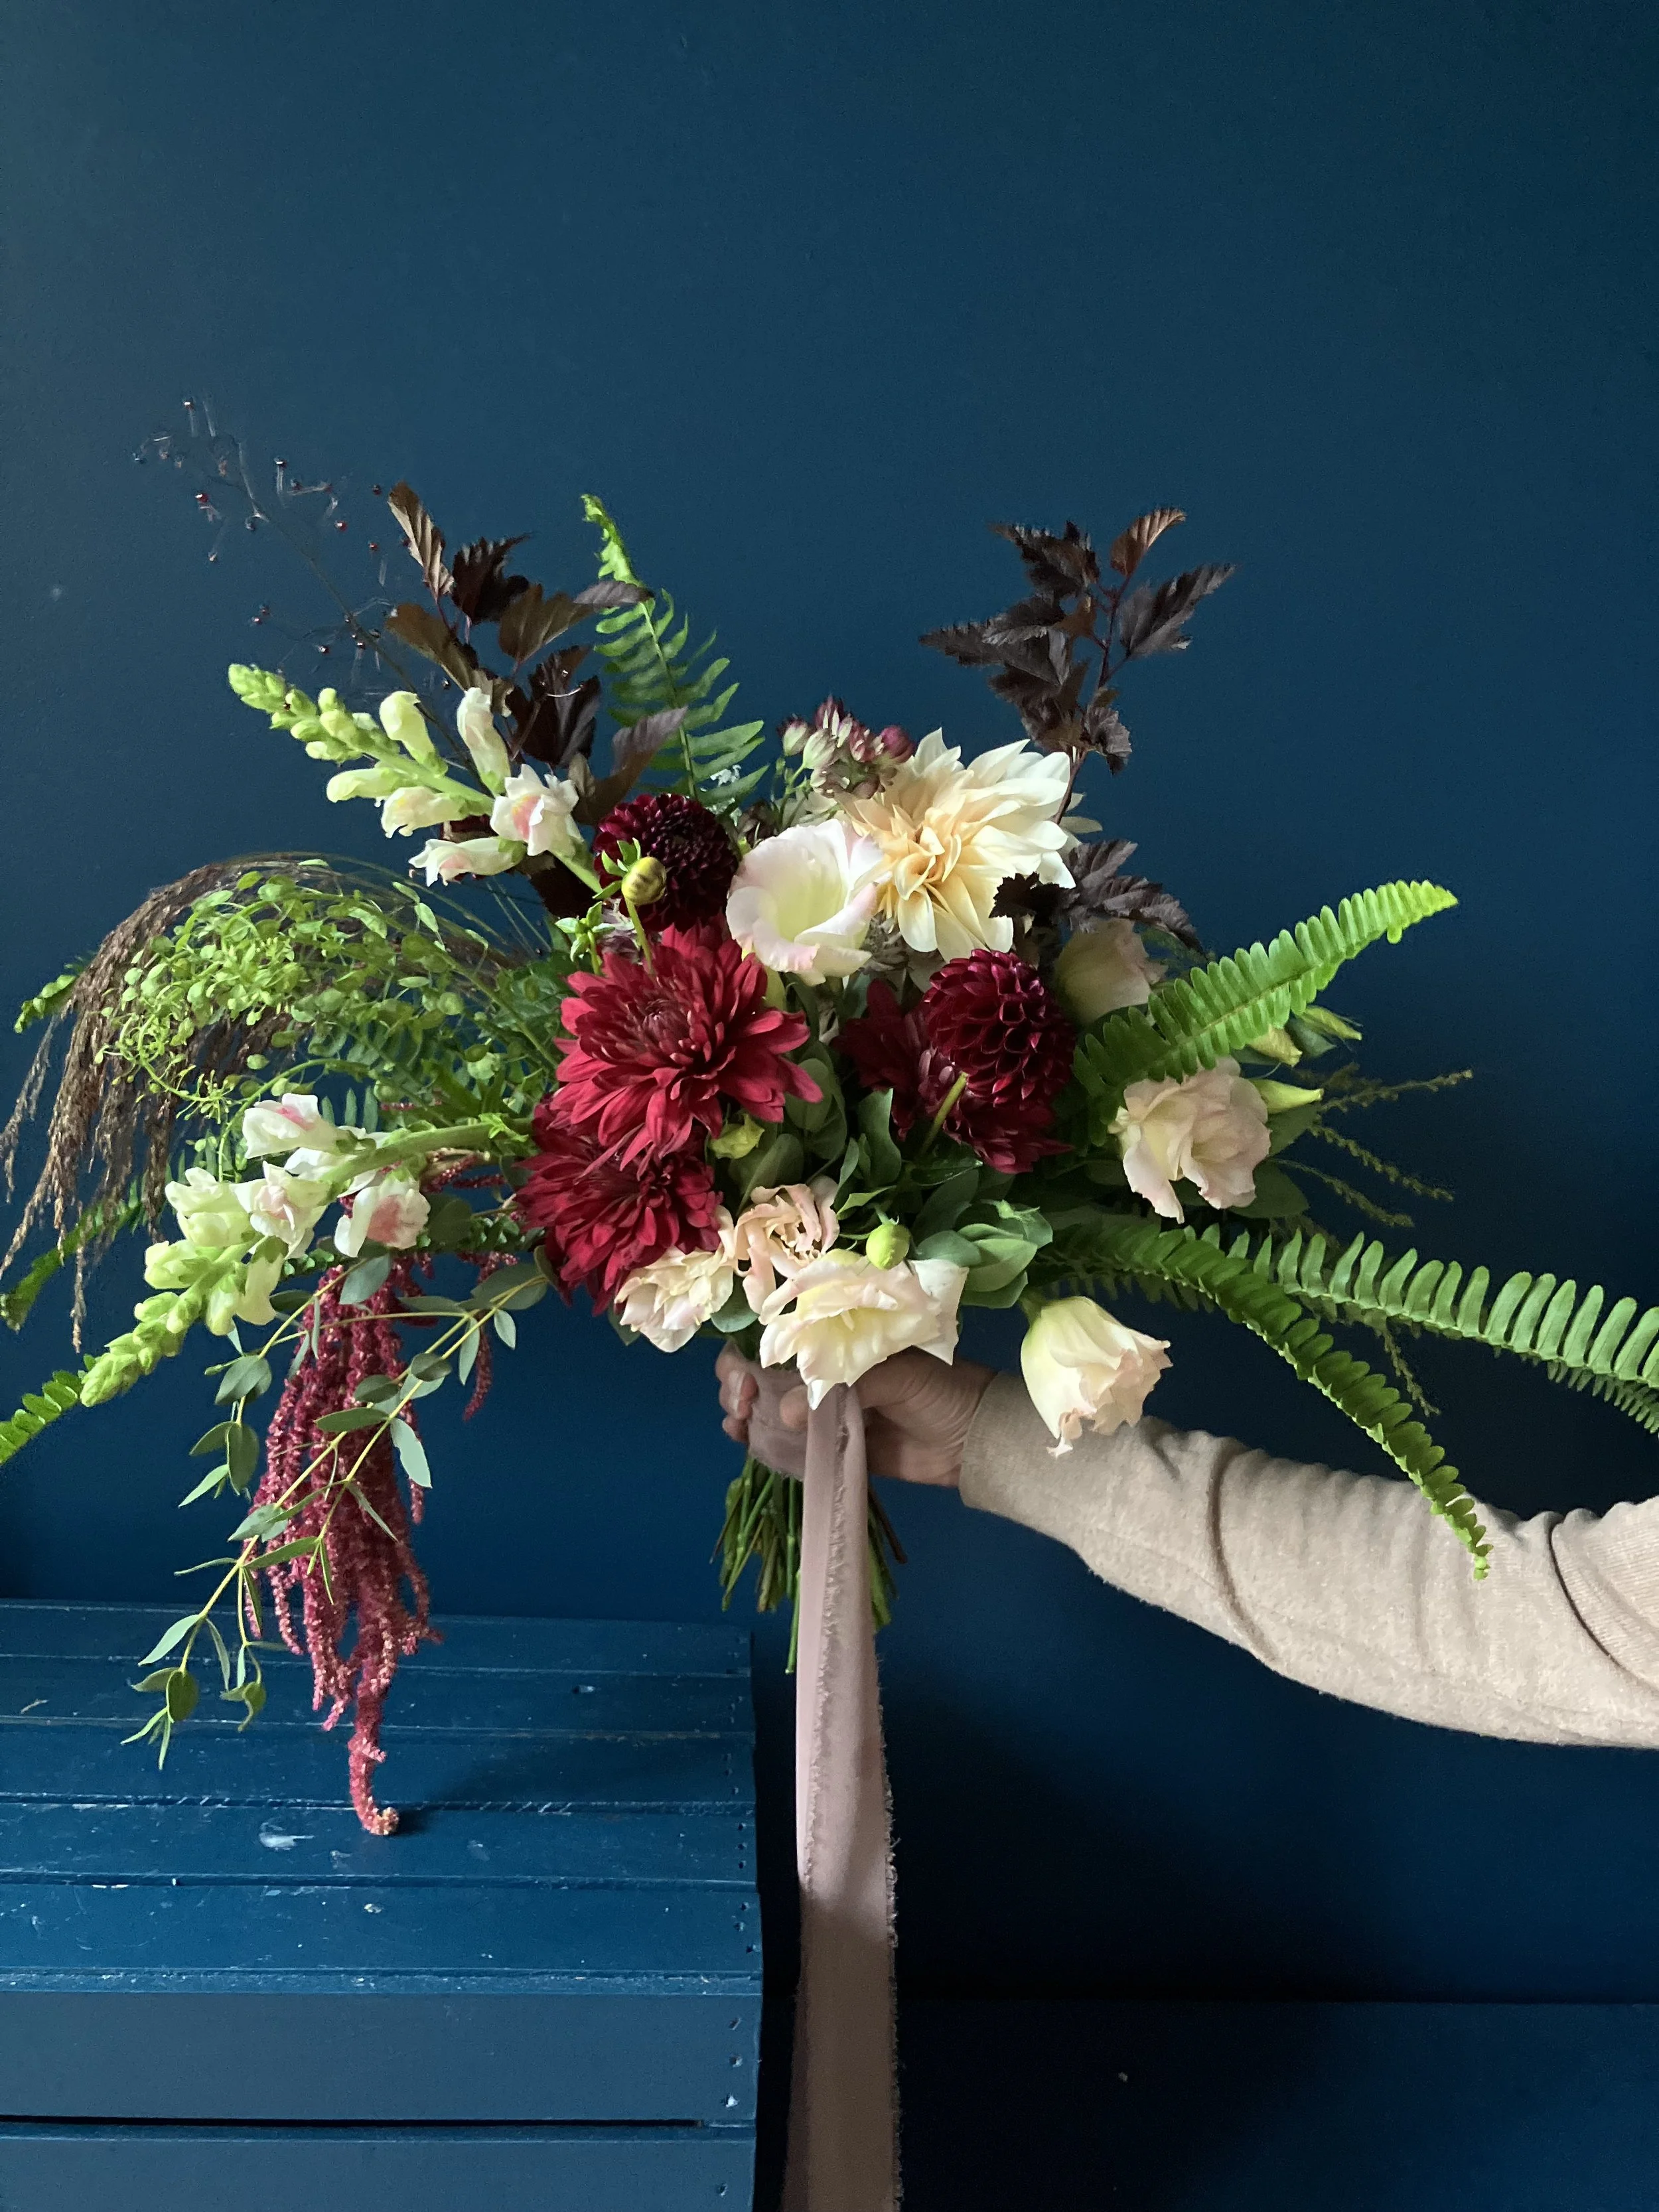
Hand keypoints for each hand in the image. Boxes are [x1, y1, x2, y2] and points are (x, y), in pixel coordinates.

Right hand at [716, 1344, 995, 1487]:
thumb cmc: (942, 1388)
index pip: (781, 1337)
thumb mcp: (897, 1371)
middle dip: (740, 1382)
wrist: (974, 1440)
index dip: (752, 1351)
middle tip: (741, 1402)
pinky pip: (787, 1445)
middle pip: (764, 1371)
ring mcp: (824, 1412)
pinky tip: (745, 1440)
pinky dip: (761, 1441)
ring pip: (767, 1407)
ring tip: (737, 1421)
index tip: (746, 1374)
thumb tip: (784, 1412)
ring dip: (742, 1411)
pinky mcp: (830, 1447)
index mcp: (839, 1341)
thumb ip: (843, 1386)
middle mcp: (824, 1373)